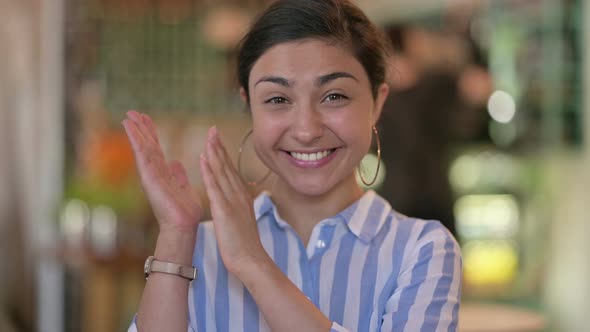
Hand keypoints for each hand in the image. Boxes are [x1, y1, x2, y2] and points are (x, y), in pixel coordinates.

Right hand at [122, 111, 201, 233]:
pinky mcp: (149, 177)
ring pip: (142, 147)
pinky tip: (130, 129)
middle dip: (140, 128)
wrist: (183, 225)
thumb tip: (175, 162)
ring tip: (128, 117)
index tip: (145, 118)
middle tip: (132, 112)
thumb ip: (179, 175)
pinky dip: (135, 140)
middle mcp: (154, 172)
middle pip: (146, 145)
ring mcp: (150, 174)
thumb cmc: (184, 210)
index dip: (150, 133)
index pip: (155, 148)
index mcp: (163, 172)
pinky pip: (141, 154)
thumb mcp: (184, 187)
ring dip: (136, 132)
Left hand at [199, 126, 267, 273]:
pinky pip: (214, 187)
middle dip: (219, 147)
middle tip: (213, 129)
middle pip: (227, 166)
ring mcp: (232, 201)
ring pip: (221, 172)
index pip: (230, 170)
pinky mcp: (224, 209)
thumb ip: (238, 205)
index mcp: (241, 196)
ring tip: (208, 137)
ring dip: (214, 153)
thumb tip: (235, 198)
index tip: (217, 139)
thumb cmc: (245, 243)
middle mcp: (238, 194)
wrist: (250, 259)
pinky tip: (203, 159)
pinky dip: (208, 171)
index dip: (223, 153)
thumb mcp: (242, 219)